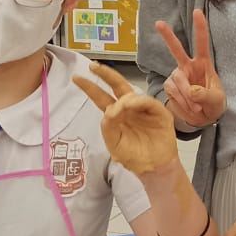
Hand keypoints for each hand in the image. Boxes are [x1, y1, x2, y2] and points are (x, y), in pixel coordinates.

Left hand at [73, 61, 178, 176]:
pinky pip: (148, 102)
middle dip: (105, 74)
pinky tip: (132, 105)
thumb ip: (108, 127)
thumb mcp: (114, 144)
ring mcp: (144, 109)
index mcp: (116, 115)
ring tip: (120, 107)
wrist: (154, 168)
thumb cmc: (134, 157)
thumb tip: (110, 109)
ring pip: (132, 94)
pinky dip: (139, 101)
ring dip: (124, 97)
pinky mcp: (159, 113)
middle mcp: (129, 108)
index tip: (76, 78)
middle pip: (117, 86)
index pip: (101, 98)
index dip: (90, 88)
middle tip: (93, 66)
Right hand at [155, 11, 225, 129]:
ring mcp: (177, 76)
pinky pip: (172, 92)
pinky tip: (188, 107)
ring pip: (177, 81)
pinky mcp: (169, 86)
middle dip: (168, 36)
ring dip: (187, 97)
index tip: (197, 12)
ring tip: (197, 107)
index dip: (200, 27)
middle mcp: (188, 66)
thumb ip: (206, 96)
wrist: (202, 119)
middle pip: (176, 49)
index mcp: (203, 64)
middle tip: (159, 23)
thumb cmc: (213, 104)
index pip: (202, 43)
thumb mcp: (216, 101)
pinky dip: (181, 102)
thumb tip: (191, 91)